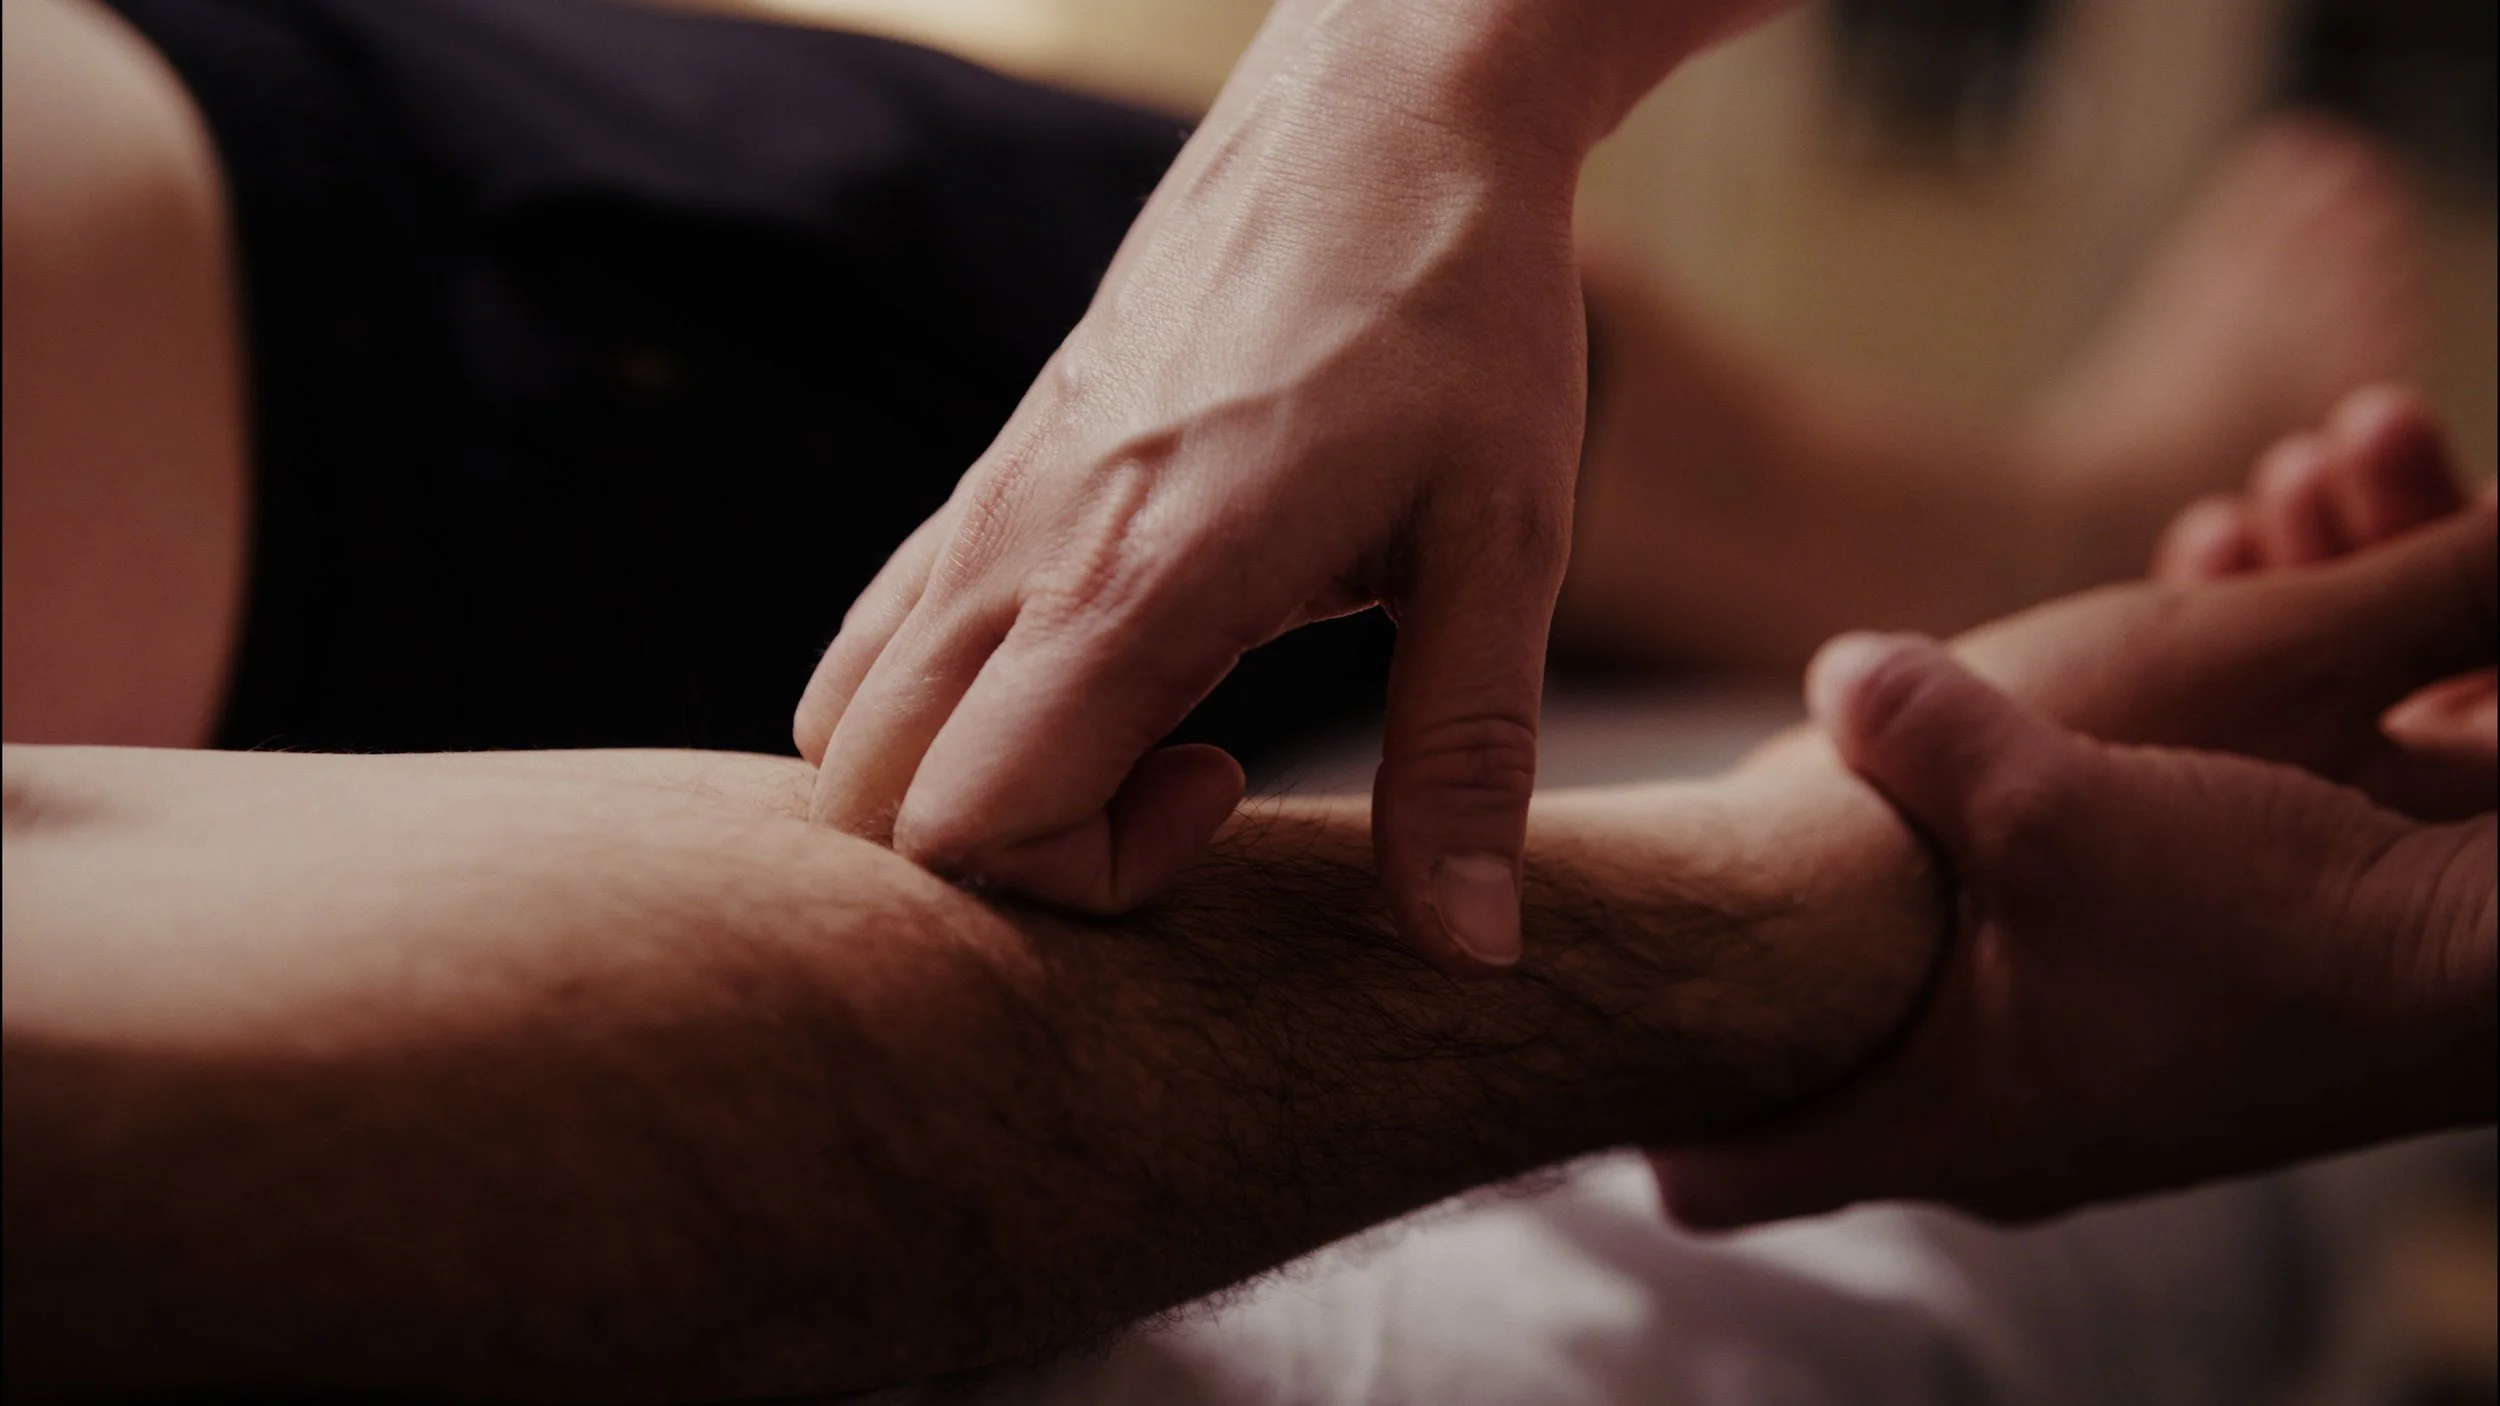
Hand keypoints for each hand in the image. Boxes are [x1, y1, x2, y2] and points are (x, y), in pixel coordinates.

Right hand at [794, 3, 1606, 967]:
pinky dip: (931, 705)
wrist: (1380, 117)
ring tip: (1131, 732)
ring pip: (846, 717)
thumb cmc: (1455, 320)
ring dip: (957, 781)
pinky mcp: (993, 469)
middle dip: (998, 861)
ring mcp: (987, 501)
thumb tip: (1466, 953)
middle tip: (1176, 783)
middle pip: (868, 799)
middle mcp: (1022, 546)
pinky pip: (878, 629)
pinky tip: (1083, 672)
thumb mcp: (1502, 545)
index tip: (1225, 793)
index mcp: (1139, 579)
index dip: (1078, 879)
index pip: (968, 827)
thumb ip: (1464, 758)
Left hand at [1652, 391, 2496, 1225]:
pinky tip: (2062, 765)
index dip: (1636, 1118)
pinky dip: (2044, 861)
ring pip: (1944, 990)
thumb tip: (1833, 677)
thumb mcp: (2052, 805)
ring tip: (1915, 754)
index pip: (1718, 1180)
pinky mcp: (2167, 1032)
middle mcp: (2002, 1135)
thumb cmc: (2267, 917)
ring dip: (1928, 870)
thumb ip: (1913, 732)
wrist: (2493, 964)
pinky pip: (2053, 950)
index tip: (1591, 1027)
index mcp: (1938, 1126)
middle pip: (1818, 1078)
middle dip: (1778, 960)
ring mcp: (2087, 1091)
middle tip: (1726, 856)